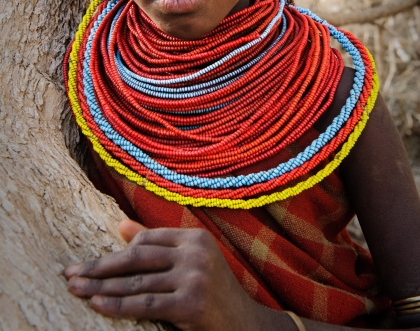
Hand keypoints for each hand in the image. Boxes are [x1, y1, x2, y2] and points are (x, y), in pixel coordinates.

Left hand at [65, 220, 271, 330]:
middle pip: (138, 256)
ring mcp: (194, 277)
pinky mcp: (190, 303)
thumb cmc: (213, 292)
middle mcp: (195, 252)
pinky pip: (145, 303)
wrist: (245, 326)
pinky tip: (97, 304)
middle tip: (70, 273)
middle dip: (101, 267)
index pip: (147, 239)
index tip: (90, 263)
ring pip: (137, 282)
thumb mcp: (190, 262)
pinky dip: (118, 305)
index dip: (117, 252)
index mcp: (195, 237)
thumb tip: (120, 225)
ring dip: (102, 288)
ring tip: (76, 289)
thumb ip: (158, 244)